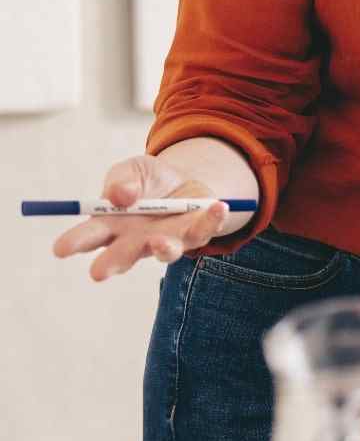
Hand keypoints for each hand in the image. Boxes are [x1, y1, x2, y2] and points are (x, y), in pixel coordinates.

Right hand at [52, 154, 228, 281]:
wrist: (184, 180)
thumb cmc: (148, 180)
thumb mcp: (133, 169)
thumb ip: (123, 180)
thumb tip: (119, 195)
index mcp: (111, 226)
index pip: (88, 237)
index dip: (74, 243)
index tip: (60, 248)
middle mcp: (136, 241)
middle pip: (121, 257)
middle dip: (111, 263)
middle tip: (99, 271)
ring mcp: (167, 240)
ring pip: (165, 250)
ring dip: (162, 247)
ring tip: (159, 241)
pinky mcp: (196, 233)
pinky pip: (205, 230)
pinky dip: (212, 219)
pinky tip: (218, 206)